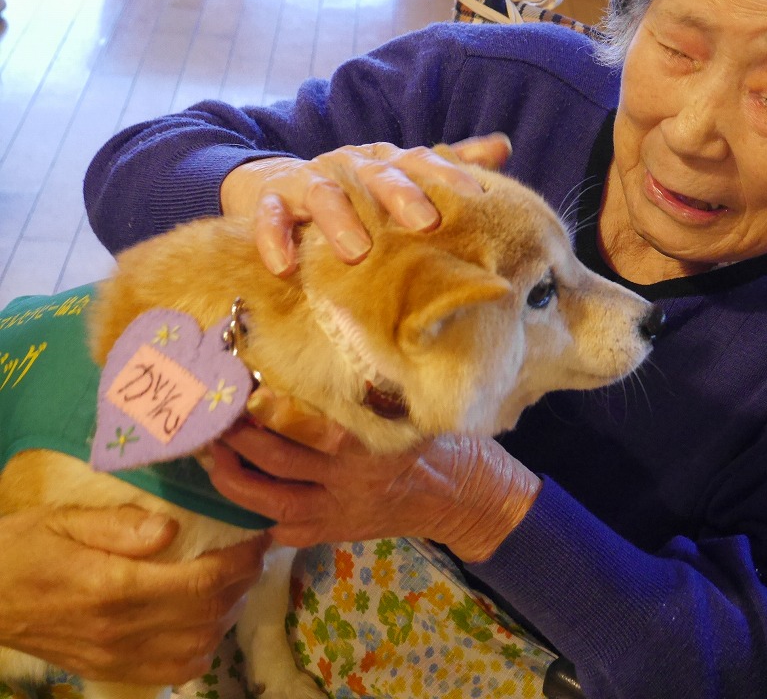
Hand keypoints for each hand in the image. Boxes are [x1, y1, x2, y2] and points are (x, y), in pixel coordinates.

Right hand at [0, 505, 269, 684]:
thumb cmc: (21, 549)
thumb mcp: (63, 520)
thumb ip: (119, 524)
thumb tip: (171, 528)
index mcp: (113, 587)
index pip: (202, 582)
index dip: (241, 562)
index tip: (258, 539)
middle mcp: (120, 630)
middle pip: (209, 615)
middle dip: (243, 584)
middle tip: (253, 556)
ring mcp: (115, 656)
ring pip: (198, 648)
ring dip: (227, 616)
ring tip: (234, 583)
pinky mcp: (109, 670)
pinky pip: (173, 670)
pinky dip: (202, 648)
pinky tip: (205, 620)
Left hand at [207, 388, 539, 562]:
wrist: (455, 496)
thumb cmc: (429, 438)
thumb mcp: (410, 407)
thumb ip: (375, 386)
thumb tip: (338, 332)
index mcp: (370, 444)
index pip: (312, 427)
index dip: (274, 413)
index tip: (245, 391)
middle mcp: (349, 480)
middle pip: (279, 464)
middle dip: (238, 440)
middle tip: (210, 415)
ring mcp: (336, 512)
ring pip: (269, 502)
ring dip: (232, 477)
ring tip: (210, 452)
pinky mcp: (330, 534)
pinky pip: (281, 530)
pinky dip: (255, 512)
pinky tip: (236, 488)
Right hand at [219, 133, 511, 275]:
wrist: (270, 183)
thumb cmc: (352, 191)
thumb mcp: (399, 178)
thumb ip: (447, 164)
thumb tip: (505, 145)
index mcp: (384, 161)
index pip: (421, 161)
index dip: (449, 175)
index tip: (478, 198)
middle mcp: (349, 165)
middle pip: (378, 174)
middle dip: (402, 196)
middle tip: (426, 224)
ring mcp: (306, 180)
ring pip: (323, 194)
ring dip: (339, 220)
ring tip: (357, 252)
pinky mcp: (267, 201)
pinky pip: (268, 218)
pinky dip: (274, 239)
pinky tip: (284, 266)